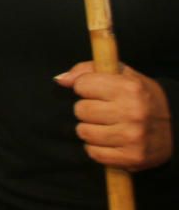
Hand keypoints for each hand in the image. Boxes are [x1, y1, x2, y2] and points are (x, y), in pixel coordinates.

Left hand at [55, 61, 172, 170]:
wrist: (176, 126)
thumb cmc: (142, 96)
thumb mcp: (121, 74)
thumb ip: (87, 70)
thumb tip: (60, 80)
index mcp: (129, 88)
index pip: (83, 85)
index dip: (85, 87)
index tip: (95, 91)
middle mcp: (132, 112)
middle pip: (81, 110)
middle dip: (86, 109)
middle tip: (101, 110)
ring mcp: (132, 137)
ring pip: (84, 132)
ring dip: (89, 129)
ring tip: (104, 125)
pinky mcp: (132, 158)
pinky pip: (94, 153)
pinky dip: (96, 147)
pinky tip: (109, 140)